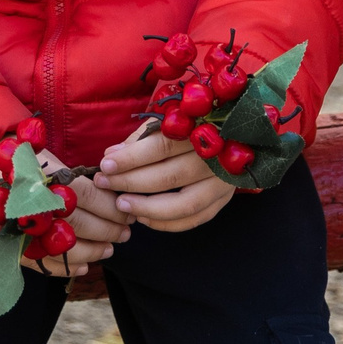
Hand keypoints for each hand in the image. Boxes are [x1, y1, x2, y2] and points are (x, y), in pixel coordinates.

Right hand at [0, 139, 129, 278]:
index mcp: (45, 179)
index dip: (111, 204)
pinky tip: (86, 265)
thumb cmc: (16, 163)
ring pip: (68, 248)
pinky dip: (69, 268)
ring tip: (110, 248)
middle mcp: (34, 206)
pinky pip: (46, 265)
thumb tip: (112, 193)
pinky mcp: (14, 250)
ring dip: (95, 251)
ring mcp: (23, 231)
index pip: (88, 194)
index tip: (127, 208)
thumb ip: (75, 177)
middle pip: (82, 223)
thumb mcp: (46, 160)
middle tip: (127, 232)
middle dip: (110, 229)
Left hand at [96, 121, 236, 234]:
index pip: (162, 146)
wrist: (236, 132)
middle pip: (170, 176)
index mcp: (203, 128)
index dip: (132, 157)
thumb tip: (111, 155)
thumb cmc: (194, 124)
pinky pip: (195, 219)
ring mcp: (223, 181)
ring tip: (121, 205)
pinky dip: (167, 223)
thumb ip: (141, 138)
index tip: (106, 164)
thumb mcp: (170, 120)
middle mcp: (217, 157)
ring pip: (185, 204)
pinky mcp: (224, 199)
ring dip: (148, 207)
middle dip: (131, 182)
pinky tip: (144, 217)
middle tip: (106, 183)